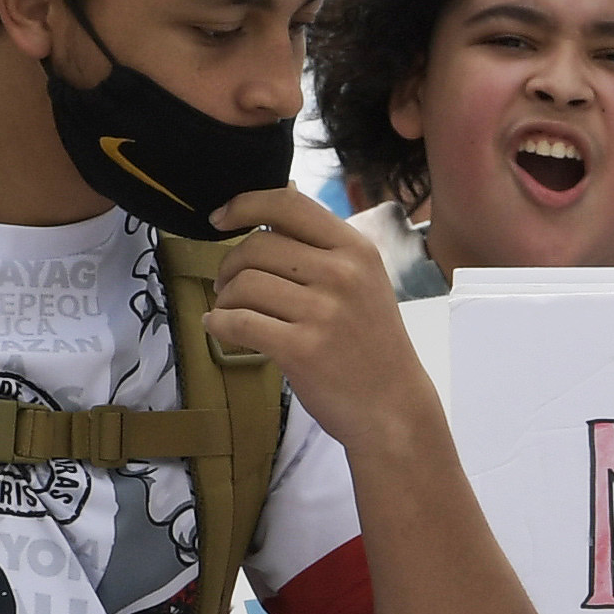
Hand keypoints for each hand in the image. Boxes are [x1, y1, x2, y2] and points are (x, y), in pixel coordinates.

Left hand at [201, 188, 437, 443]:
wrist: (394, 410)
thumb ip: (324, 248)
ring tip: (230, 311)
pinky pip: (239, 322)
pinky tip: (219, 327)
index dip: (244, 204)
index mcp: (356, 250)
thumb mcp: (364, 283)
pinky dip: (219, 324)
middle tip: (227, 285)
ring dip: (224, 298)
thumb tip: (270, 209)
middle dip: (229, 264)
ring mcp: (323, 312)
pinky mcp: (302, 349)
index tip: (218, 218)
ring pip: (244, 284)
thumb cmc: (372, 346)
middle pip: (258, 245)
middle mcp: (342, 274)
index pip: (288, 204)